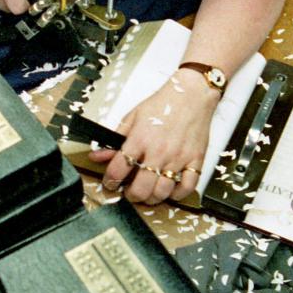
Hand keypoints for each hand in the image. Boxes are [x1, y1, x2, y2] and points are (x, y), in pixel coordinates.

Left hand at [90, 71, 219, 205]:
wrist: (192, 94)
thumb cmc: (162, 104)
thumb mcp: (132, 118)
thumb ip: (114, 139)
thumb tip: (97, 156)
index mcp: (139, 139)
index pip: (118, 170)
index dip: (110, 181)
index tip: (110, 183)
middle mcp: (158, 151)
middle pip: (140, 189)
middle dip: (130, 195)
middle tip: (129, 192)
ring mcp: (178, 158)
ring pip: (162, 192)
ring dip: (152, 198)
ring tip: (148, 192)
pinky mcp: (195, 160)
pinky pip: (187, 188)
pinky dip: (177, 194)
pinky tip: (170, 189)